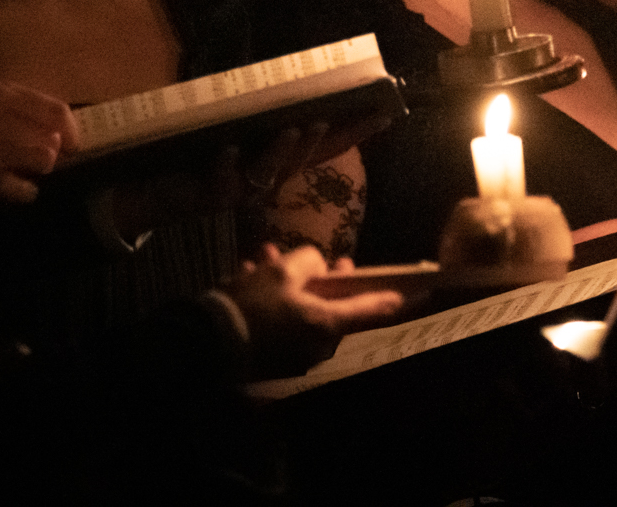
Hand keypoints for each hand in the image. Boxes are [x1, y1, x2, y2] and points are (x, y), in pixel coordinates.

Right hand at [0, 79, 76, 204]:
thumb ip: (4, 108)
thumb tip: (43, 125)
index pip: (56, 108)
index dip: (70, 128)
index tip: (71, 142)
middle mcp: (1, 114)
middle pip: (55, 137)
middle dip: (52, 152)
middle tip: (37, 160)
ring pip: (45, 160)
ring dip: (35, 170)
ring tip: (19, 173)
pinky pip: (22, 189)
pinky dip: (20, 192)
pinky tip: (8, 189)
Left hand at [110, 115, 385, 240]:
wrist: (158, 189)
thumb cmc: (202, 153)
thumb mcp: (236, 126)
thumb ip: (261, 106)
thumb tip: (285, 68)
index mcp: (279, 159)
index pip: (326, 146)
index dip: (355, 132)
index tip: (384, 114)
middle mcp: (268, 177)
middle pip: (303, 160)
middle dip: (319, 141)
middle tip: (328, 117)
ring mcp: (242, 189)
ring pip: (270, 173)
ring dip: (282, 151)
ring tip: (292, 128)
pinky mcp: (212, 196)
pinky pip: (221, 181)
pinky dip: (225, 166)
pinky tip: (227, 149)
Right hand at [230, 243, 403, 376]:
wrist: (207, 342)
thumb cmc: (253, 305)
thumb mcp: (280, 272)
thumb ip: (307, 261)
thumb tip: (316, 264)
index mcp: (326, 325)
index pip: (368, 311)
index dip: (389, 299)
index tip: (410, 294)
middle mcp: (316, 346)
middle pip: (332, 308)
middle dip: (322, 279)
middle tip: (327, 263)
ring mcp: (294, 356)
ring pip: (301, 311)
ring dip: (288, 284)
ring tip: (266, 257)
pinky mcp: (272, 359)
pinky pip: (282, 324)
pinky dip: (273, 301)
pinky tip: (249, 274)